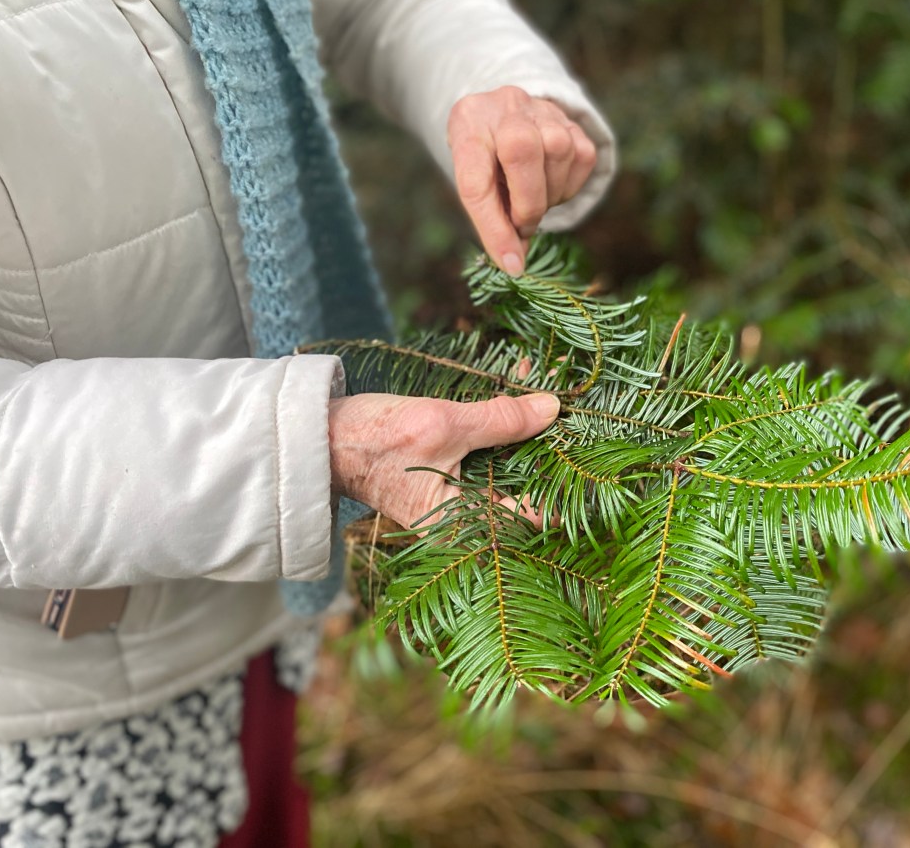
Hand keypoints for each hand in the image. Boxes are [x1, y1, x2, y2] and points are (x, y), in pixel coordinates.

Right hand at [328, 391, 560, 527]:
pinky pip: (485, 450)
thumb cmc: (373, 439)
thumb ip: (500, 419)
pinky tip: (518, 388)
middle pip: (522, 483)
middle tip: (573, 407)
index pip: (531, 514)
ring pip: (506, 462)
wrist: (317, 438)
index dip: (563, 485)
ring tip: (549, 386)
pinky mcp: (444, 473)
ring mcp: (453, 495)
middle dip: (548, 444)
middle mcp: (461, 518)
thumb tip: (552, 409)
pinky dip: (501, 423)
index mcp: (462, 524)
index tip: (593, 455)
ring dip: (526, 426)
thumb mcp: (442, 423)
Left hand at [448, 86, 597, 275]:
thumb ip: (493, 219)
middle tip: (524, 224)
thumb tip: (515, 263)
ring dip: (551, 194)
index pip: (476, 180)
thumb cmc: (485, 159)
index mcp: (468, 124)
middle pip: (521, 151)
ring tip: (536, 199)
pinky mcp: (571, 119)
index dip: (494, 228)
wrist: (503, 118)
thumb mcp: (476, 181)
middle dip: (528, 204)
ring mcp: (541, 109)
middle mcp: (504, 107)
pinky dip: (570, 184)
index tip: (511, 263)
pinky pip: (583, 156)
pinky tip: (553, 184)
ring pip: (559, 152)